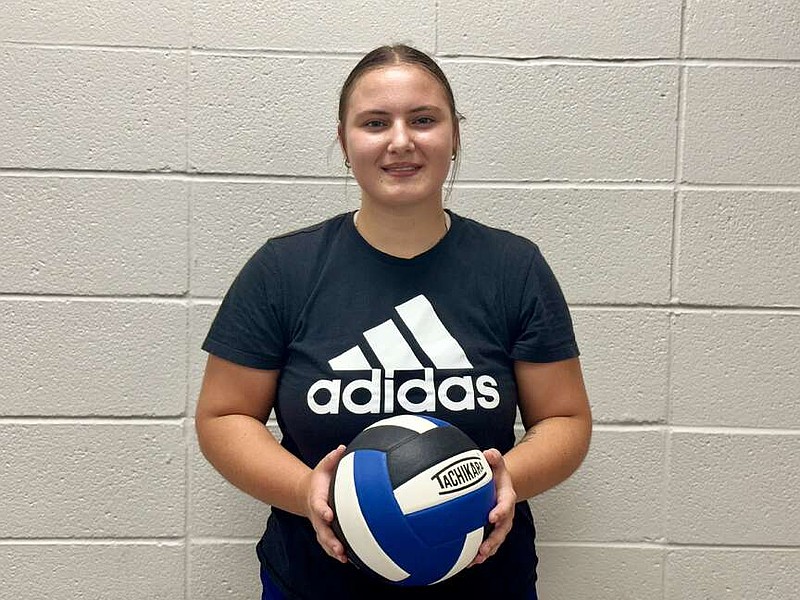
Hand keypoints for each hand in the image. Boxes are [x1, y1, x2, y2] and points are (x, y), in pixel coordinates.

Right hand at [301, 444, 347, 562]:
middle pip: (322, 531)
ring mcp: (321, 527)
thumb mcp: (324, 467)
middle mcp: (318, 517)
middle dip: (330, 540)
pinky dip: (338, 553)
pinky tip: (350, 560)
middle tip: (338, 547)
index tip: (328, 514)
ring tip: (343, 557)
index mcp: (317, 500)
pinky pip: (331, 545)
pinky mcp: (327, 533)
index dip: (323, 511)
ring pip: (326, 541)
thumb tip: (342, 448)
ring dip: (334, 550)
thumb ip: (332, 459)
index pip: (319, 507)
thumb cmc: (320, 481)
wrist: (308, 494)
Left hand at [470, 448, 515, 566]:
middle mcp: (505, 514)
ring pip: (496, 541)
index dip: (500, 511)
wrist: (500, 485)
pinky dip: (480, 554)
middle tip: (484, 548)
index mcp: (507, 497)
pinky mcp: (491, 531)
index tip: (492, 516)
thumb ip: (494, 457)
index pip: (506, 505)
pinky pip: (488, 545)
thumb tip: (488, 453)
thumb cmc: (497, 475)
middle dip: (494, 540)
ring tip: (476, 560)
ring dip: (487, 551)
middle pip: (502, 529)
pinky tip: (469, 562)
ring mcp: (499, 525)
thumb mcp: (497, 463)